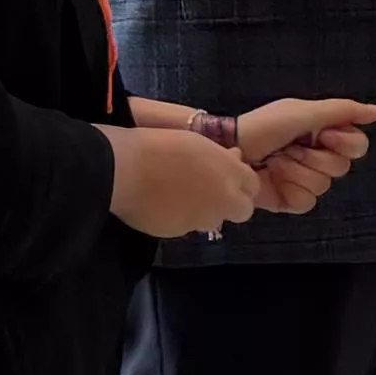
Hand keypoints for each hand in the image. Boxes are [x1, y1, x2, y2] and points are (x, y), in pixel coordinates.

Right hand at [103, 118, 260, 241]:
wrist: (122, 168)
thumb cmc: (157, 145)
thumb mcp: (197, 142)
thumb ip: (222, 157)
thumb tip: (234, 160)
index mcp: (230, 172)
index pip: (252, 185)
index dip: (240, 182)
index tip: (226, 177)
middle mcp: (223, 199)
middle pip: (242, 210)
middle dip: (231, 203)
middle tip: (209, 192)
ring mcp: (202, 219)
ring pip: (213, 220)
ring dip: (204, 211)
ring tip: (178, 196)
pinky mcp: (179, 232)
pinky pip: (186, 227)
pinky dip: (179, 218)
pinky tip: (161, 205)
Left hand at [227, 95, 375, 215]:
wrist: (228, 147)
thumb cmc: (263, 126)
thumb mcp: (303, 111)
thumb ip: (343, 111)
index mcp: (325, 134)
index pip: (358, 146)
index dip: (344, 142)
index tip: (323, 134)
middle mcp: (319, 158)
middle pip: (341, 167)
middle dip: (312, 157)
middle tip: (290, 147)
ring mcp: (305, 180)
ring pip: (323, 186)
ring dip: (296, 171)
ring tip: (274, 161)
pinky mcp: (290, 199)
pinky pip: (307, 202)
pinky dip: (289, 189)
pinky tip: (274, 179)